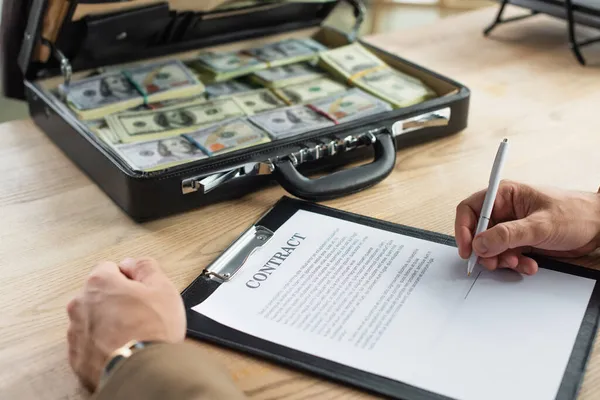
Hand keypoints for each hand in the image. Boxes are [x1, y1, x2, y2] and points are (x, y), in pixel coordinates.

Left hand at [66, 258, 185, 390]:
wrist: (141, 372)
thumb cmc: (152, 330)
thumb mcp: (163, 288)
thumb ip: (146, 268)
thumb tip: (133, 263)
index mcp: (100, 283)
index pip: (110, 268)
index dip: (128, 278)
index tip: (140, 291)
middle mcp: (81, 304)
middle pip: (99, 294)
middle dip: (115, 300)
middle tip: (139, 313)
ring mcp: (76, 331)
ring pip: (92, 319)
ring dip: (107, 322)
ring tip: (131, 334)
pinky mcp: (76, 357)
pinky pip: (89, 343)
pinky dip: (101, 344)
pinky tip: (121, 348)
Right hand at [455, 180, 599, 274]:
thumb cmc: (576, 214)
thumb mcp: (540, 225)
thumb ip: (507, 235)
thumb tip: (479, 244)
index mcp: (504, 195)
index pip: (470, 209)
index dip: (464, 229)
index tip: (468, 249)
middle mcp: (505, 210)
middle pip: (477, 232)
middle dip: (485, 250)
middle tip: (493, 262)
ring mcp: (512, 227)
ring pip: (491, 247)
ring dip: (500, 260)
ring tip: (517, 263)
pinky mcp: (521, 241)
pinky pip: (506, 255)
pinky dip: (514, 263)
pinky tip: (529, 265)